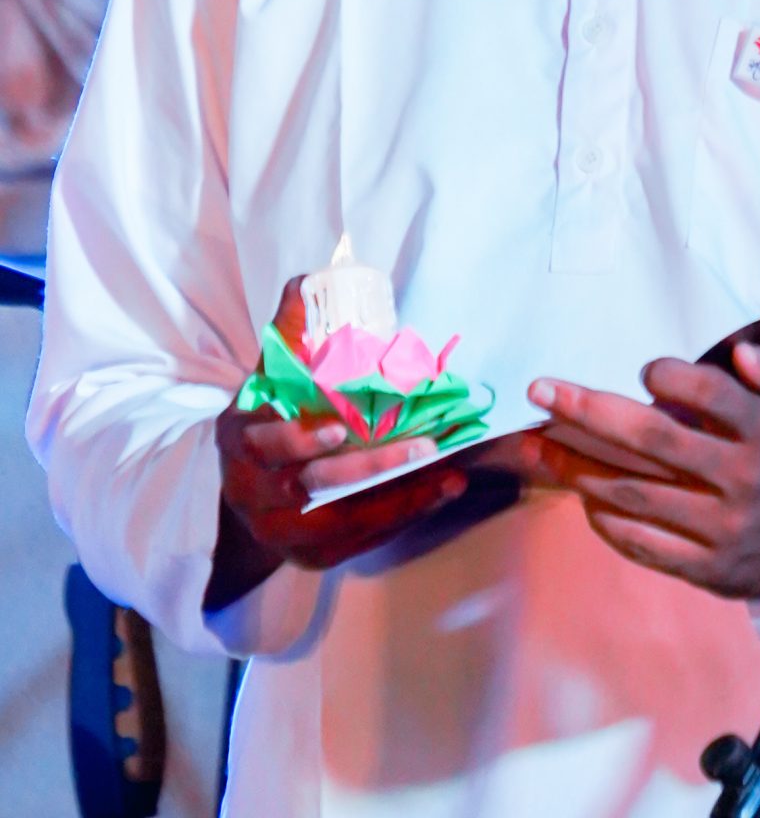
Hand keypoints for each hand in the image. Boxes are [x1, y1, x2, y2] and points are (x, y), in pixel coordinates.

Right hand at [207, 280, 467, 606]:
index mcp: (238, 442)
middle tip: (420, 447)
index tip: (339, 430)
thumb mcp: (268, 376)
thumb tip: (307, 279)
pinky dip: (401, 516)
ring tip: (446, 474)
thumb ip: (289, 332)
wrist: (246, 488)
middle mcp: (252, 492)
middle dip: (368, 471)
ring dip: (398, 498)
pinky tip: (440, 492)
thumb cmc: (268, 418)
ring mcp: (278, 530)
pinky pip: (359, 541)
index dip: (298, 440)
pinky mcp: (310, 556)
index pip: (263, 445)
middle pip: (309, 487)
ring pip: (341, 521)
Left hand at [527, 343, 759, 601]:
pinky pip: (640, 542)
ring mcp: (720, 530)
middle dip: (589, 412)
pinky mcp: (701, 569)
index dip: (674, 378)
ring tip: (536, 444)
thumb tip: (741, 353)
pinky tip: (577, 491)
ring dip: (577, 467)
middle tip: (540, 390)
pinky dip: (603, 517)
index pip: (714, 396)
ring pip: (635, 493)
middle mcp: (742, 481)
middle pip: (654, 440)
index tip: (645, 369)